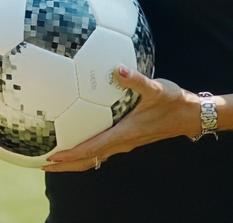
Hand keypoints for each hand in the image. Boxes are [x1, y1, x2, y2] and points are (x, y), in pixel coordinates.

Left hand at [42, 65, 201, 171]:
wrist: (191, 115)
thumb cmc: (174, 102)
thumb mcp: (156, 88)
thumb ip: (135, 79)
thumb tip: (118, 68)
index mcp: (126, 133)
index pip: (93, 148)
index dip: (72, 154)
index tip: (52, 157)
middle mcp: (124, 142)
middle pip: (90, 159)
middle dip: (66, 164)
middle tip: (42, 163)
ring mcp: (126, 142)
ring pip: (96, 157)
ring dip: (75, 160)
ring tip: (54, 157)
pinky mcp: (129, 138)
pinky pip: (103, 150)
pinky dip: (88, 151)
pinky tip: (77, 140)